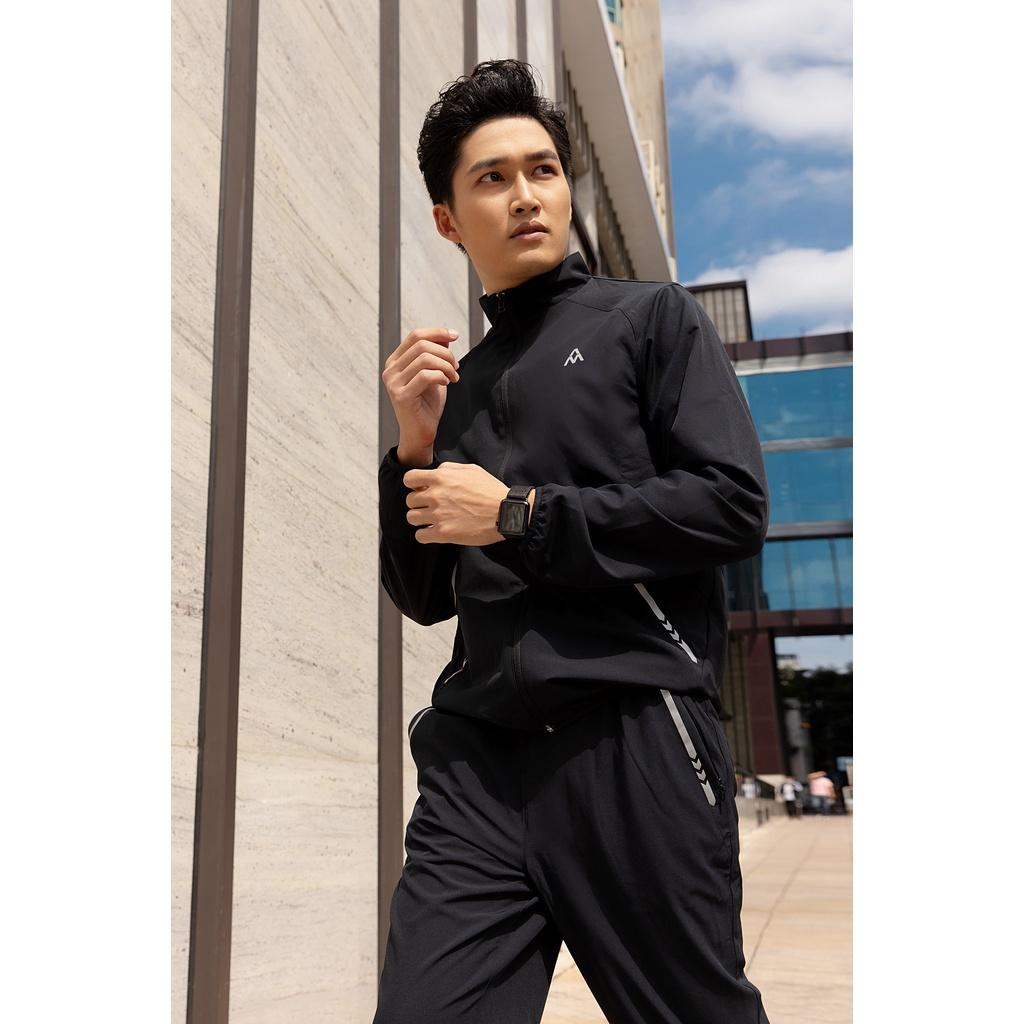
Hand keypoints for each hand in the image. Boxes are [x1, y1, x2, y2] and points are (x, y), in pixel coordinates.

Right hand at [381, 326, 460, 455]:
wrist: (421, 433)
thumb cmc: (427, 405)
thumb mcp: (433, 374)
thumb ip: (435, 356)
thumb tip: (445, 336)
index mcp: (395, 362)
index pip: (415, 336)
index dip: (437, 332)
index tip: (455, 335)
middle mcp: (390, 370)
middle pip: (421, 345)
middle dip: (445, 353)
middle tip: (456, 367)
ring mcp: (393, 383)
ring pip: (425, 359)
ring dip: (446, 366)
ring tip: (453, 377)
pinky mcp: (401, 396)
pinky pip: (425, 376)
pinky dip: (441, 376)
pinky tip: (447, 383)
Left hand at [402, 462, 533, 545]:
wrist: (505, 512)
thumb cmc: (491, 491)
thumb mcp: (471, 469)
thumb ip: (449, 468)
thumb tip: (436, 471)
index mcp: (441, 478)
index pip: (409, 478)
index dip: (414, 484)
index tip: (421, 489)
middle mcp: (435, 495)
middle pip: (409, 500)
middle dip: (419, 503)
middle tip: (430, 506)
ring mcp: (438, 515)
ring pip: (411, 518)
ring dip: (420, 519)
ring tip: (432, 520)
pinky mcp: (443, 533)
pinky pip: (420, 536)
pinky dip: (425, 534)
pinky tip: (434, 532)